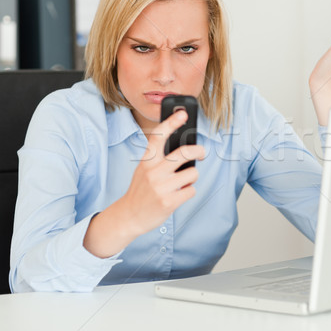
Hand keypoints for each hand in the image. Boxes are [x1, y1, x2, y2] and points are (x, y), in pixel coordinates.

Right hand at [83, 110, 204, 257]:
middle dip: (198, 151)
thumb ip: (159, 160)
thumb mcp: (144, 170)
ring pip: (192, 174)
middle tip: (201, 153)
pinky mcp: (168, 202)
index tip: (182, 114)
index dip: (171, 123)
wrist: (129, 216)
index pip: (159, 137)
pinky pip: (191, 191)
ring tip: (183, 183)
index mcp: (147, 161)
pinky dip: (188, 192)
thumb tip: (185, 150)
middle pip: (184, 153)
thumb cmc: (141, 190)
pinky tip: (179, 195)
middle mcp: (153, 172)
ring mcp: (161, 187)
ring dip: (192, 178)